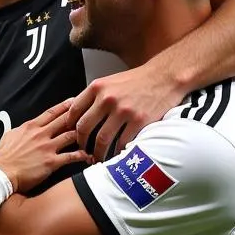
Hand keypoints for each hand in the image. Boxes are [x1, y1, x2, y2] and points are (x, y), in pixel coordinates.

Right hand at [0, 101, 87, 193]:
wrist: (0, 173)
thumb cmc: (3, 157)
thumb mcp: (10, 136)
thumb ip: (21, 130)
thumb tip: (25, 128)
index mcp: (31, 126)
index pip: (51, 112)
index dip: (65, 106)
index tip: (75, 100)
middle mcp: (41, 134)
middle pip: (64, 120)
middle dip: (78, 114)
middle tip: (90, 109)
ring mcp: (47, 147)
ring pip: (70, 135)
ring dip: (82, 134)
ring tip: (93, 132)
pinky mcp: (51, 162)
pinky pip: (71, 156)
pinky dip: (82, 155)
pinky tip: (89, 155)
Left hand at [69, 63, 183, 162]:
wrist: (164, 77)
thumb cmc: (137, 80)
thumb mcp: (110, 81)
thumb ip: (95, 96)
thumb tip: (79, 115)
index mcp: (97, 87)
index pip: (74, 111)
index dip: (70, 126)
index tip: (72, 135)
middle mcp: (107, 99)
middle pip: (84, 127)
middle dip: (81, 143)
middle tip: (83, 150)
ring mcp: (123, 111)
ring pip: (102, 139)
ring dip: (98, 152)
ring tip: (97, 158)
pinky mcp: (139, 120)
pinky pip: (122, 142)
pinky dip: (117, 152)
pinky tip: (116, 155)